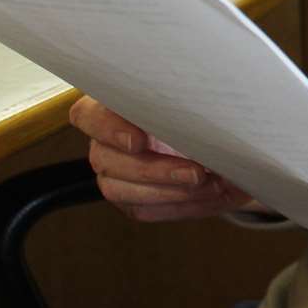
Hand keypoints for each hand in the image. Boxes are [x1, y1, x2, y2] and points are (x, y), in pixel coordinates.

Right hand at [68, 96, 256, 221]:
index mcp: (111, 106)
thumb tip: (210, 111)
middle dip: (155, 170)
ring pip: (120, 190)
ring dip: (169, 192)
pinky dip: (179, 205)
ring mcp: (113, 173)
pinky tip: (207, 196)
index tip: (139, 140)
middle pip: (106, 159)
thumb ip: (189, 101)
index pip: (87, 115)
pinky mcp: (130, 199)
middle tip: (195, 172)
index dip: (108, 129)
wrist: (220, 137)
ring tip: (209, 185)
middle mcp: (105, 141)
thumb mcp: (196, 97)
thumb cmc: (203, 108)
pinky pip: (144, 209)